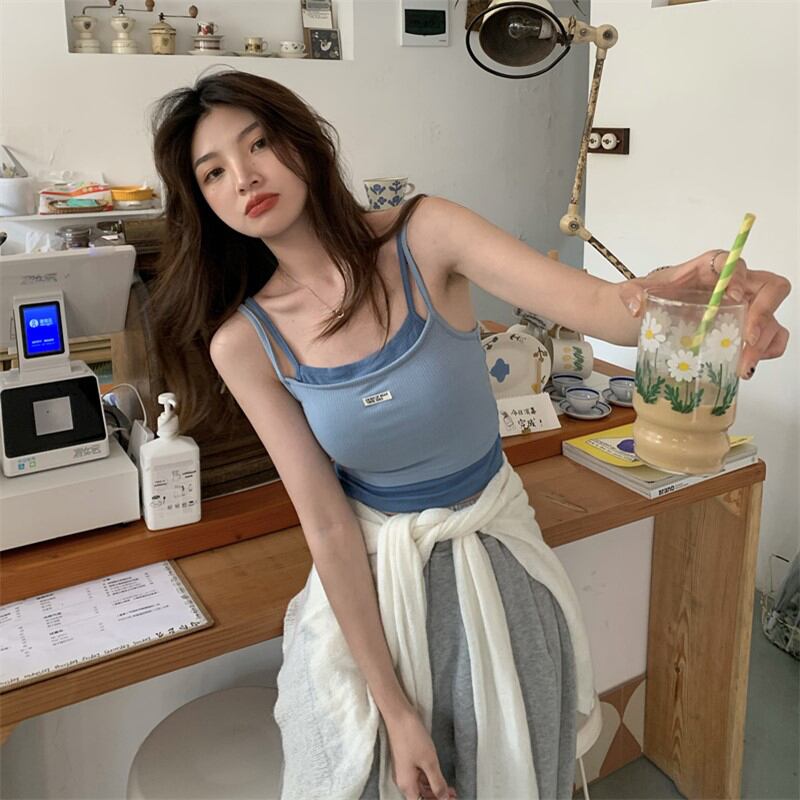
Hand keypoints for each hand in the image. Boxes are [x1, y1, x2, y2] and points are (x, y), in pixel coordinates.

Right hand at [383, 708, 456, 799]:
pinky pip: (418, 776)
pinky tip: (439, 776)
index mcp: (407, 785)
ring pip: (421, 787)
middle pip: (421, 797)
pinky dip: (430, 778)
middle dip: (438, 797)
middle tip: (453, 795)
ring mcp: (404, 770)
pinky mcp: (406, 761)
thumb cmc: (411, 736)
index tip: (450, 799)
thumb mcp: (429, 762)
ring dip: (435, 789)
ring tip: (450, 788)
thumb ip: (437, 783)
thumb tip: (444, 798)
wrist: (399, 715)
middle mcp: (403, 780)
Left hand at [619, 249, 790, 378]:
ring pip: (773, 317)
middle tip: (747, 340)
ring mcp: (744, 308)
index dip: (738, 278)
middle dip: (764, 314)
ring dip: (765, 342)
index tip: (731, 299)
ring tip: (742, 366)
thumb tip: (636, 306)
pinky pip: (770, 337)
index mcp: (710, 268)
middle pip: (769, 288)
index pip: (734, 263)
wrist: (645, 316)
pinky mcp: (745, 329)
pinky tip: (745, 367)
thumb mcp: (635, 292)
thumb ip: (630, 294)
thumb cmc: (649, 298)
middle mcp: (735, 285)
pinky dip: (766, 352)